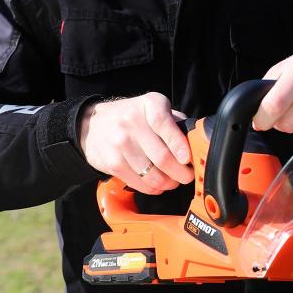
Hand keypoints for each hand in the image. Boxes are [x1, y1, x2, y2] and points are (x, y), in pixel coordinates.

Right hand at [78, 93, 193, 193]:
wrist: (94, 124)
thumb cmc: (133, 116)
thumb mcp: (155, 108)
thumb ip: (176, 122)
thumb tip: (198, 141)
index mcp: (150, 104)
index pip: (164, 124)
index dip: (179, 144)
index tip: (187, 159)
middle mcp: (132, 122)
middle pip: (161, 156)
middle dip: (180, 172)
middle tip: (187, 176)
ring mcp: (120, 143)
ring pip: (151, 173)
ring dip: (168, 183)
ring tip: (173, 181)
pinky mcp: (112, 162)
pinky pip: (138, 182)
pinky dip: (152, 188)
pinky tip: (158, 184)